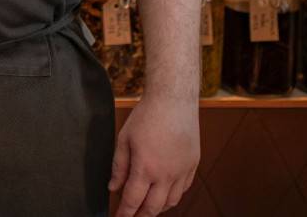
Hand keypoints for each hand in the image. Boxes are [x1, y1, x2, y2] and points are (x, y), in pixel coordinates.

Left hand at [109, 95, 198, 216]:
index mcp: (145, 168)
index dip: (124, 214)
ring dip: (158, 208)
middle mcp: (166, 174)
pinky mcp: (193, 165)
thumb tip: (113, 188)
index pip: (133, 201)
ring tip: (147, 207)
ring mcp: (182, 171)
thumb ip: (118, 167)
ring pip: (171, 202)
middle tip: (132, 216)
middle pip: (153, 208)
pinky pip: (184, 189)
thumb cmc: (147, 116)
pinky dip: (173, 196)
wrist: (173, 100)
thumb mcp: (124, 140)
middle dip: (141, 216)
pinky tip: (164, 193)